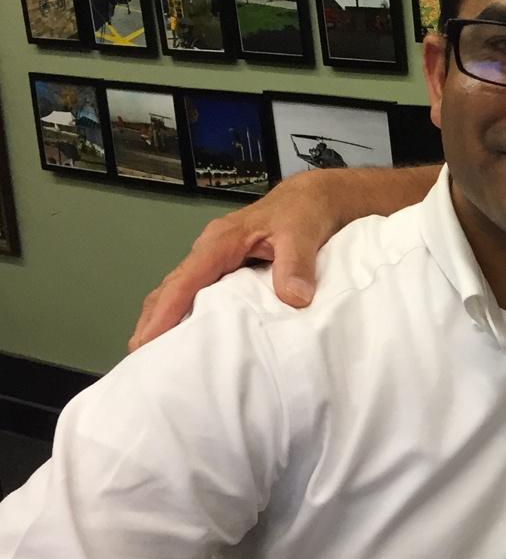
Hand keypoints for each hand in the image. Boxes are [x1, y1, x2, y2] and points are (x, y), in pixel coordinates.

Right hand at [129, 174, 341, 350]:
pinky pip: (197, 292)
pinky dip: (184, 313)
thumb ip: (297, 265)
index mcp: (221, 242)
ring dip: (163, 319)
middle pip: (170, 288)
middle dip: (152, 321)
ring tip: (154, 354)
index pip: (185, 280)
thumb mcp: (303, 234)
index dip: (165, 312)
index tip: (147, 342)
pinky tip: (185, 335)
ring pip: (179, 290)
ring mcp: (216, 259)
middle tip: (140, 359)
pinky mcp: (226, 267)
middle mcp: (210, 250)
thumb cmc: (304, 212)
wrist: (314, 199)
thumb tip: (294, 299)